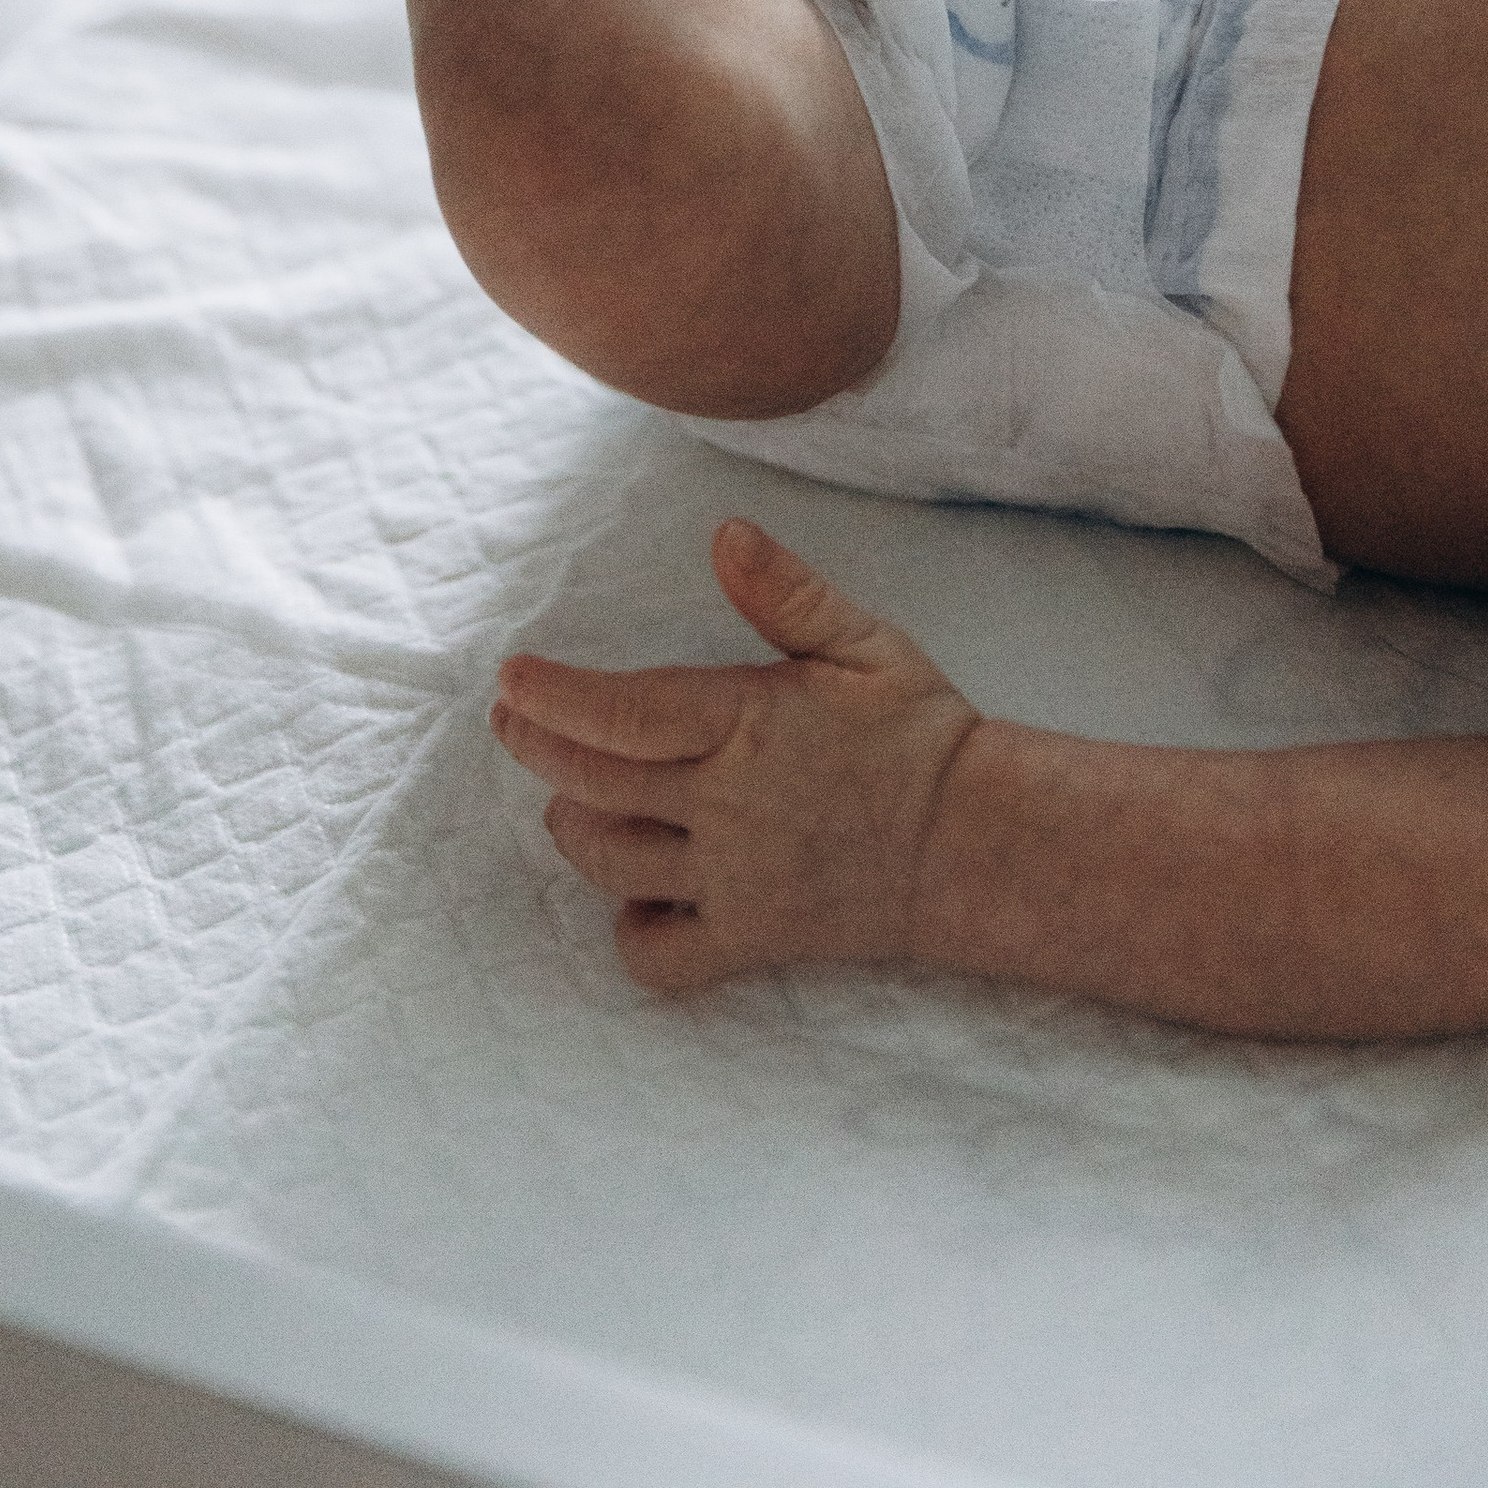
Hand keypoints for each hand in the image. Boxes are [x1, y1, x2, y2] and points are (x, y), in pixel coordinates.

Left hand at [491, 520, 978, 991]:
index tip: (511, 678)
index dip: (555, 695)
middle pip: (596, 781)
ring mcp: (734, 879)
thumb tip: (726, 533)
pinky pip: (661, 953)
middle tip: (510, 719)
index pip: (622, 712)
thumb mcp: (863, 643)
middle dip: (537, 747)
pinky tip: (630, 891)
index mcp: (747, 725)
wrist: (977, 844)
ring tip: (567, 793)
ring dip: (574, 824)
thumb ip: (788, 593)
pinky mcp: (750, 938)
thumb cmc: (917, 731)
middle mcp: (727, 806)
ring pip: (612, 861)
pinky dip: (628, 928)